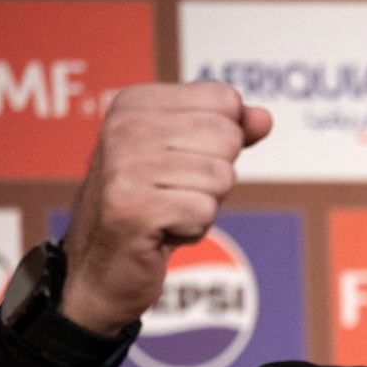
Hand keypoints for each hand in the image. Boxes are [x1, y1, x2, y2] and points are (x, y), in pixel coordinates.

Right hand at [60, 82, 271, 335]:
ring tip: (166, 213)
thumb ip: (228, 132)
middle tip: (176, 193)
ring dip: (204, 206)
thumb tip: (264, 118)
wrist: (102, 267)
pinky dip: (193, 231)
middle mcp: (124, 126)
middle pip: (226, 137)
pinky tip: (160, 232)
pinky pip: (205, 212)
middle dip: (216, 176)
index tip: (184, 162)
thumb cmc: (150, 209)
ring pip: (220, 177)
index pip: (223, 99)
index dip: (223, 141)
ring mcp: (125, 166)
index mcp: (135, 104)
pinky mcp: (133, 208)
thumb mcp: (189, 159)